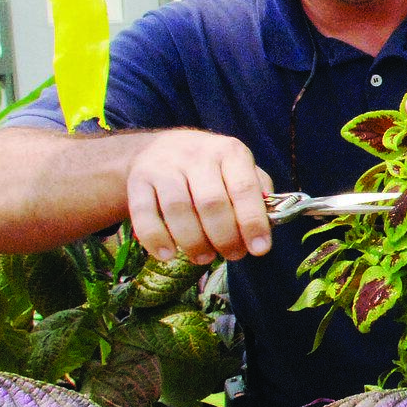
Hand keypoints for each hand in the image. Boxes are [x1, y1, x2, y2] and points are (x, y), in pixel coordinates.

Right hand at [123, 129, 273, 264]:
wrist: (162, 147)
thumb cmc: (213, 169)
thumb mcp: (240, 169)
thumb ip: (258, 194)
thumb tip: (269, 223)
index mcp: (229, 152)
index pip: (244, 188)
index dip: (252, 222)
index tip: (260, 250)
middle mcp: (196, 155)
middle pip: (211, 202)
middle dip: (224, 237)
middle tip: (232, 255)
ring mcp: (164, 166)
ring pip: (178, 209)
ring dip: (193, 242)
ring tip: (204, 258)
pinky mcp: (138, 180)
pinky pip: (143, 213)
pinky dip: (155, 238)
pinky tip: (167, 255)